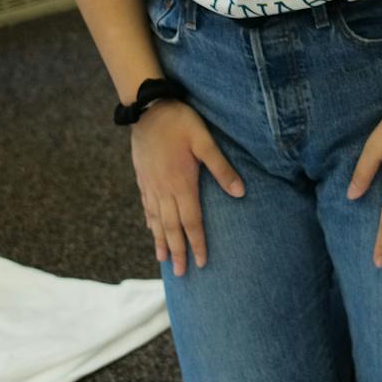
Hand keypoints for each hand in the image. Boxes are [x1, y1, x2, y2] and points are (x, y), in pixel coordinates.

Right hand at [130, 101, 242, 275]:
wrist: (147, 107)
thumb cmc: (180, 121)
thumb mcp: (204, 141)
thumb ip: (221, 167)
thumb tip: (240, 192)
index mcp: (181, 183)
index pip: (191, 221)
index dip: (197, 242)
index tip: (201, 263)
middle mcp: (163, 189)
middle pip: (171, 228)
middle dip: (178, 251)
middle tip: (182, 274)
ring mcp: (150, 185)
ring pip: (156, 220)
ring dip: (161, 241)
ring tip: (163, 260)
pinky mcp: (142, 178)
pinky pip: (146, 206)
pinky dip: (150, 222)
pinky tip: (151, 229)